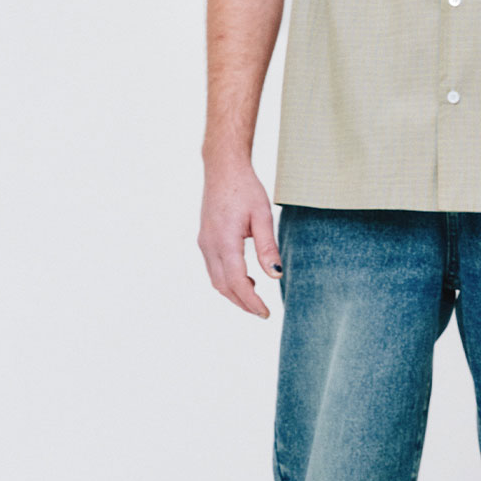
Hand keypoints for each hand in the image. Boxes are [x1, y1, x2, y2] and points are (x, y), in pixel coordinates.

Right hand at [198, 157, 281, 317]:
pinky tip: (245, 277)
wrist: (223, 169)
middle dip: (242, 303)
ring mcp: (204, 242)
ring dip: (234, 293)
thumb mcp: (263, 216)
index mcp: (225, 240)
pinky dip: (227, 280)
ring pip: (216, 280)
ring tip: (255, 298)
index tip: (266, 312)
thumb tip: (275, 275)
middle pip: (224, 286)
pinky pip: (214, 268)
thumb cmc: (245, 189)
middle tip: (262, 312)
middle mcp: (210, 245)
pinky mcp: (205, 239)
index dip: (251, 301)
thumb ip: (268, 247)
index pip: (237, 281)